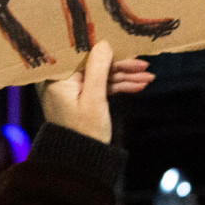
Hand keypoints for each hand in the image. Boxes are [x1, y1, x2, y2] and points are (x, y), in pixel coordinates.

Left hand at [37, 41, 153, 142]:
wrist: (82, 161)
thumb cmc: (84, 131)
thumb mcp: (94, 99)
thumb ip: (98, 69)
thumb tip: (103, 43)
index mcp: (56, 78)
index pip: (81, 55)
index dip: (104, 49)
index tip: (122, 43)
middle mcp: (61, 81)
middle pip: (94, 65)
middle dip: (121, 66)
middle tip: (144, 64)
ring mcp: (73, 90)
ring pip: (101, 76)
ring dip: (125, 77)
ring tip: (148, 76)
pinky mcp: (83, 98)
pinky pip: (101, 87)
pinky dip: (119, 87)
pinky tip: (139, 85)